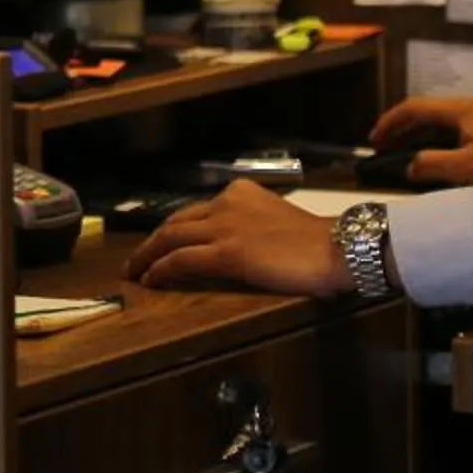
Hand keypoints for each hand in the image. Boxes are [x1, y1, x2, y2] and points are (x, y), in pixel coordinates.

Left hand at [124, 180, 352, 297]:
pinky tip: (151, 279)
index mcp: (240, 193)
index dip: (176, 228)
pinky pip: (182, 260)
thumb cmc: (319, 242)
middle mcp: (226, 204)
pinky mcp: (226, 253)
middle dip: (153, 241)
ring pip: (170, 238)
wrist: (338, 249)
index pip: (196, 210)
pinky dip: (161, 269)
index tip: (164, 241)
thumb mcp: (278, 221)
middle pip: (176, 221)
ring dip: (147, 256)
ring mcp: (224, 228)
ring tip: (134, 271)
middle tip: (137, 258)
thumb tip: (243, 245)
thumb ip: (254, 225)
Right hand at [369, 96, 472, 185]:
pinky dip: (437, 140)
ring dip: (419, 135)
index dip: (390, 122)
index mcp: (460, 110)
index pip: (414, 108)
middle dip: (401, 128)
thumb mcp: (469, 166)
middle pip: (426, 113)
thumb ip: (433, 165)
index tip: (373, 140)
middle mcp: (469, 108)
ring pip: (441, 122)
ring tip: (406, 154)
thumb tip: (408, 166)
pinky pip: (455, 130)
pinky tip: (437, 156)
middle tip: (384, 148)